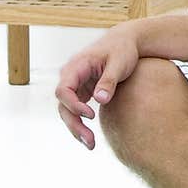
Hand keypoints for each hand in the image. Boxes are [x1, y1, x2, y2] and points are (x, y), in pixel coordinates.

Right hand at [54, 28, 139, 149]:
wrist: (125, 42)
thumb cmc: (122, 49)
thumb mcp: (119, 63)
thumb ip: (109, 81)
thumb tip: (99, 100)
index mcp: (77, 65)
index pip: (63, 89)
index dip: (73, 105)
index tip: (90, 115)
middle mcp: (71, 75)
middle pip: (63, 104)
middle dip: (74, 124)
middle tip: (90, 141)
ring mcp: (75, 84)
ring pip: (67, 111)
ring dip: (76, 128)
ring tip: (91, 145)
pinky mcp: (81, 91)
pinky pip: (75, 111)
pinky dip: (80, 124)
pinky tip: (90, 138)